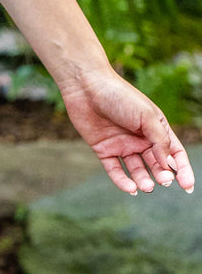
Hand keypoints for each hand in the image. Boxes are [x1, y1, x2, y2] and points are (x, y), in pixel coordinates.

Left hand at [59, 67, 194, 194]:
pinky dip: (122, 181)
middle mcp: (139, 139)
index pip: (174, 153)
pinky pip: (115, 170)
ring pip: (137, 170)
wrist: (86, 85)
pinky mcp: (103, 149)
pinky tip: (131, 188)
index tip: (187, 186)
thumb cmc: (119, 96)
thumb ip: (160, 141)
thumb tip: (167, 165)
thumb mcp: (147, 116)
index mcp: (155, 128)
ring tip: (147, 186)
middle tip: (164, 181)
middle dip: (162, 175)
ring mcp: (121, 144)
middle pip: (156, 164)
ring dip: (143, 180)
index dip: (182, 170)